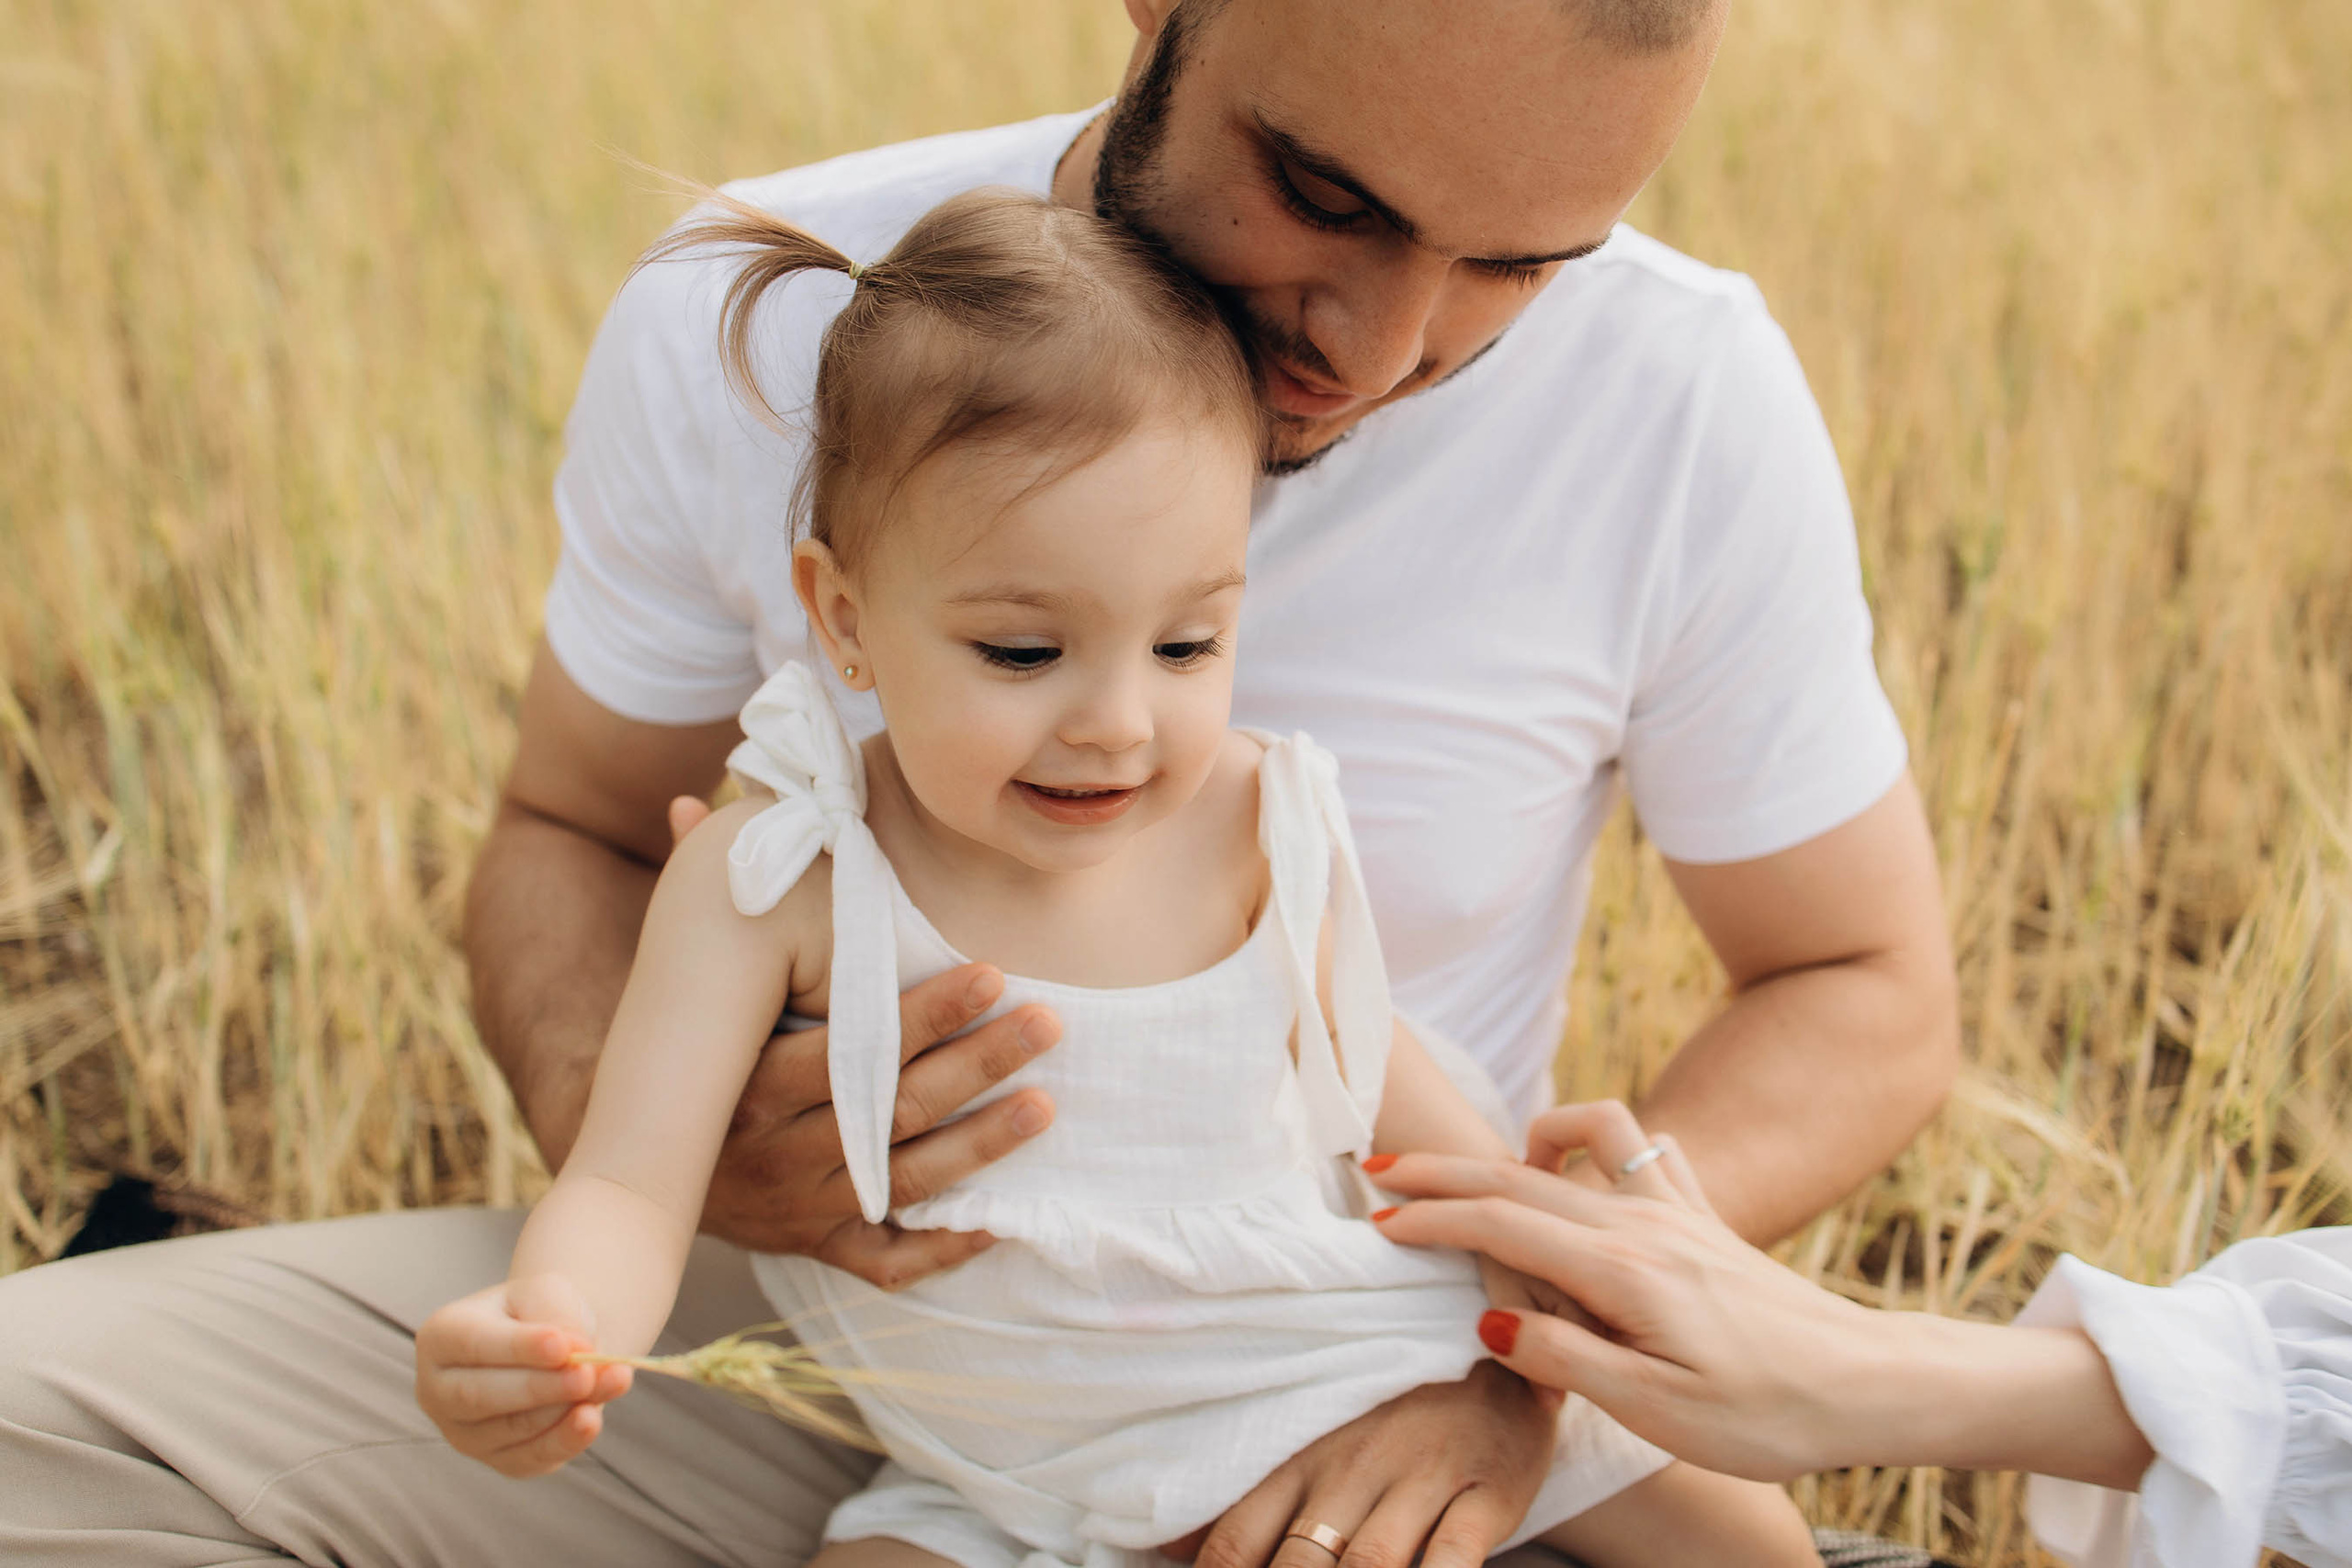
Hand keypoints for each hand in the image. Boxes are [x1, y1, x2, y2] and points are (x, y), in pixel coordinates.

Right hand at [415, 1274, 633, 1477]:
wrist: (555, 1344)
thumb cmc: (541, 1313)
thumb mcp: (547, 1294)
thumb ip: (557, 1318)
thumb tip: (575, 1352)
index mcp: (441, 1337)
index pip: (472, 1344)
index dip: (517, 1348)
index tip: (562, 1345)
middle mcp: (439, 1391)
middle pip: (480, 1396)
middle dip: (538, 1387)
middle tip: (585, 1374)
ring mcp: (465, 1433)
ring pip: (510, 1429)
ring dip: (562, 1409)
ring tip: (611, 1381)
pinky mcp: (500, 1460)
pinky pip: (531, 1457)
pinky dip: (566, 1439)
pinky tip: (592, 1418)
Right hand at [664, 795, 1064, 1286]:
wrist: (632, 1170)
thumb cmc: (687, 1051)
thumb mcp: (686, 978)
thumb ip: (698, 893)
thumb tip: (685, 797)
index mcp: (749, 1084)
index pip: (851, 1049)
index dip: (925, 1014)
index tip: (992, 972)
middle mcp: (777, 1153)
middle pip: (894, 1110)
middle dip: (978, 1067)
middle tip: (1049, 1022)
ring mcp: (802, 1207)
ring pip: (907, 1181)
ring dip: (982, 1147)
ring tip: (1047, 1104)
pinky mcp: (818, 1246)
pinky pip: (886, 1259)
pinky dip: (942, 1249)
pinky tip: (1002, 1224)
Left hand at [1160, 1361, 1553, 1567]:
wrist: (1500, 1357)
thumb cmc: (1393, 1416)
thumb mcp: (1314, 1443)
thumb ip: (1248, 1499)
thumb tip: (1166, 1549)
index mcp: (1300, 1459)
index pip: (1236, 1538)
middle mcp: (1352, 1468)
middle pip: (1299, 1562)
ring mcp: (1421, 1478)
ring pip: (1371, 1562)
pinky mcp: (1487, 1492)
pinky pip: (1454, 1555)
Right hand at [1368, 1100, 1886, 1482]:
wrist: (1871, 1385)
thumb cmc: (1769, 1413)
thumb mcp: (1658, 1411)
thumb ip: (1566, 1358)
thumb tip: (1491, 1320)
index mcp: (1623, 1270)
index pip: (1503, 1225)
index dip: (1432, 1219)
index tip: (1375, 1222)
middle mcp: (1644, 1224)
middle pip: (1520, 1177)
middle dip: (1443, 1173)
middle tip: (1377, 1170)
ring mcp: (1676, 1213)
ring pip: (1573, 1156)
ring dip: (1510, 1149)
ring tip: (1471, 1171)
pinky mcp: (1703, 1219)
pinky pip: (1639, 1151)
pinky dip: (1593, 1142)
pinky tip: (1578, 1167)